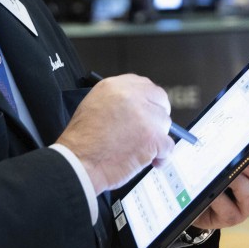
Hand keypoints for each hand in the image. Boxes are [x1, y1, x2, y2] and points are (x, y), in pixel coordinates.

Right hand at [56, 74, 174, 194]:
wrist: (79, 161)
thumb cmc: (82, 140)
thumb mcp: (94, 104)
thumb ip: (118, 100)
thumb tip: (138, 106)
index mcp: (116, 86)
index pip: (145, 86)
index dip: (149, 101)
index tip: (149, 110)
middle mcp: (132, 97)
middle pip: (160, 101)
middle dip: (157, 115)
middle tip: (150, 130)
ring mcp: (145, 117)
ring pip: (165, 123)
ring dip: (157, 136)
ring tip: (142, 148)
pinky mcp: (153, 138)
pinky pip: (169, 146)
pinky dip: (162, 156)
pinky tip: (152, 160)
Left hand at [191, 140, 248, 229]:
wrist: (193, 200)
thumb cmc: (208, 172)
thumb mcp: (216, 156)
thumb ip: (220, 145)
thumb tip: (209, 134)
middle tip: (240, 158)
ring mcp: (246, 206)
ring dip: (238, 183)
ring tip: (224, 174)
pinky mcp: (231, 218)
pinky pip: (229, 210)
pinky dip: (219, 199)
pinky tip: (211, 191)